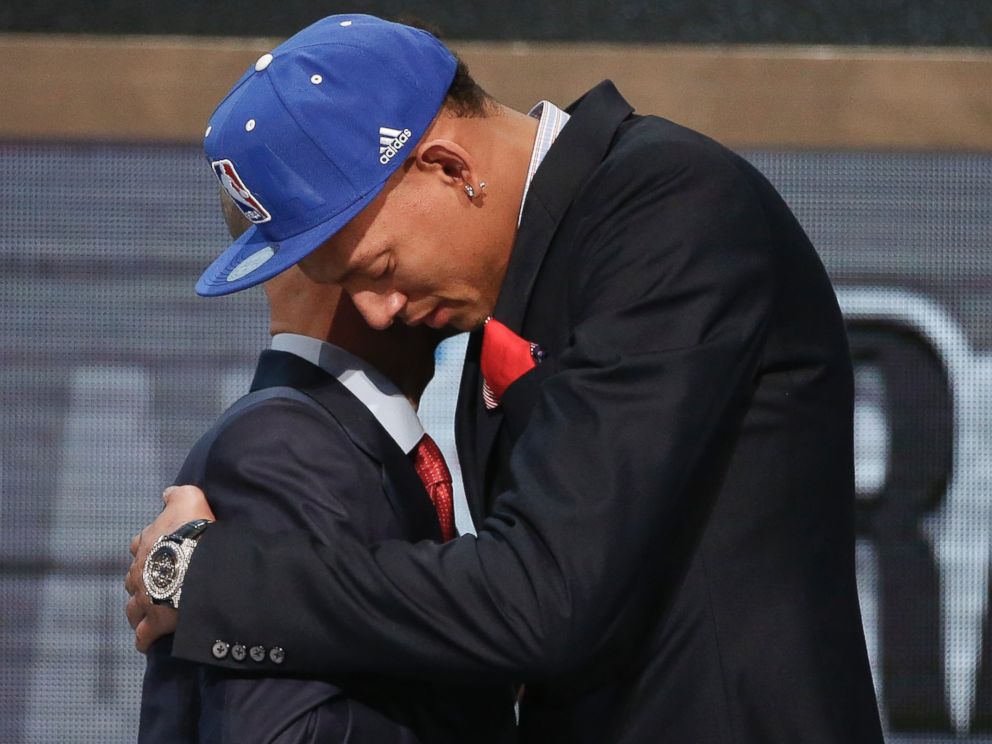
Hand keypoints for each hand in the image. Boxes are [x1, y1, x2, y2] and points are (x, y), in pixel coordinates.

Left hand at [124, 485, 215, 651]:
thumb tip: (167, 492)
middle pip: (133, 577)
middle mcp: (138, 570)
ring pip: (133, 607)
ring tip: (151, 612)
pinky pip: (143, 634)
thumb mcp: (189, 498)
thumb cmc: (193, 530)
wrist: (198, 565)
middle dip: (142, 580)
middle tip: (159, 583)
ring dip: (140, 609)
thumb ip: (177, 494)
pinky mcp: (153, 621)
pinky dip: (144, 639)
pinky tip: (148, 642)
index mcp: (145, 543)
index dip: (148, 547)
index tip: (159, 550)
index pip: (139, 543)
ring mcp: (143, 597)